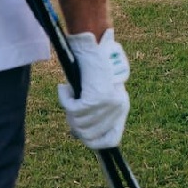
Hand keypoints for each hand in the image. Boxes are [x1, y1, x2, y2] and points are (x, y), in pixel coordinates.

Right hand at [57, 29, 129, 148]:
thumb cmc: (95, 62)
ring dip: (69, 110)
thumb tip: (80, 133)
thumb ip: (97, 110)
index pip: (111, 140)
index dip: (95, 143)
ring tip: (68, 93)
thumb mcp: (101, 89)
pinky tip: (65, 88)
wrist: (94, 44)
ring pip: (78, 123)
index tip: (83, 136)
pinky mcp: (94, 100)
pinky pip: (71, 109)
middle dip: (75, 124)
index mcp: (122, 107)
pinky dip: (65, 99)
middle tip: (70, 107)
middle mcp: (117, 109)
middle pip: (88, 135)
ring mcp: (106, 106)